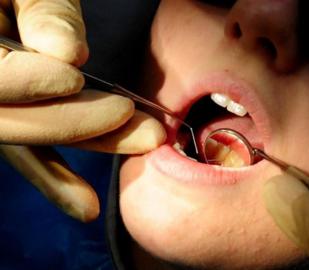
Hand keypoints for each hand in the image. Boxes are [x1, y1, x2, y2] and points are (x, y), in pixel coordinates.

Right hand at [0, 0, 165, 221]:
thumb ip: (43, 11)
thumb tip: (66, 55)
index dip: (26, 83)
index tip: (73, 78)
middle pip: (9, 121)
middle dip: (74, 123)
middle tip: (135, 118)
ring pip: (28, 139)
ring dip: (90, 145)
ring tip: (145, 144)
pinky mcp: (13, 119)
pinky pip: (28, 152)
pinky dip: (55, 178)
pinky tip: (85, 206)